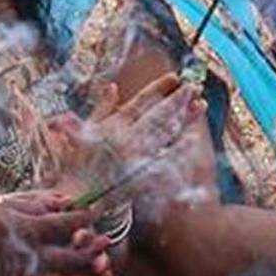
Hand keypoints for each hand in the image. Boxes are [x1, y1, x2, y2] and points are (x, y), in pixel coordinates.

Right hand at [0, 191, 110, 275]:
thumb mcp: (7, 205)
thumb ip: (39, 203)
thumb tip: (66, 199)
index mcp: (29, 230)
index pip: (67, 223)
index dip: (85, 217)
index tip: (96, 212)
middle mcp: (30, 256)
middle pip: (71, 256)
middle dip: (93, 251)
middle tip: (106, 244)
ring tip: (105, 273)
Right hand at [50, 74, 201, 191]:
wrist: (75, 198)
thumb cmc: (76, 164)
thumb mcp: (84, 133)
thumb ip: (100, 109)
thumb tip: (112, 87)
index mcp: (113, 126)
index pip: (140, 102)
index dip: (158, 88)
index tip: (174, 77)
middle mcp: (127, 139)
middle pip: (157, 115)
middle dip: (176, 100)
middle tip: (193, 87)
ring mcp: (136, 157)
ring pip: (165, 134)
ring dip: (184, 120)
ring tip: (200, 105)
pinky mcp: (141, 176)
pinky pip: (165, 161)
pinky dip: (179, 150)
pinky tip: (193, 140)